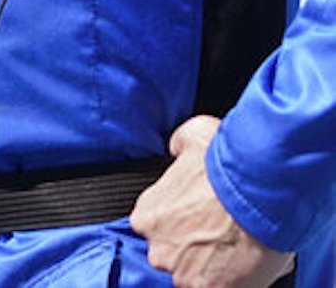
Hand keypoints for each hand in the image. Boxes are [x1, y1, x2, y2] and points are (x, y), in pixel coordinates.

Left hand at [131, 115, 292, 287]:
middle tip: (222, 234)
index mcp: (146, 215)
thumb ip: (178, 144)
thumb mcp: (194, 135)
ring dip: (214, 265)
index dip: (183, 223)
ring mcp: (183, 273)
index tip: (201, 219)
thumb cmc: (229, 164)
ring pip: (195, 274)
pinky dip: (232, 281)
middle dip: (194, 247)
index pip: (158, 226)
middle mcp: (157, 247)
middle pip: (173, 253)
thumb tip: (177, 148)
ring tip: (237, 248)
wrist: (261, 191)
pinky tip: (245, 264)